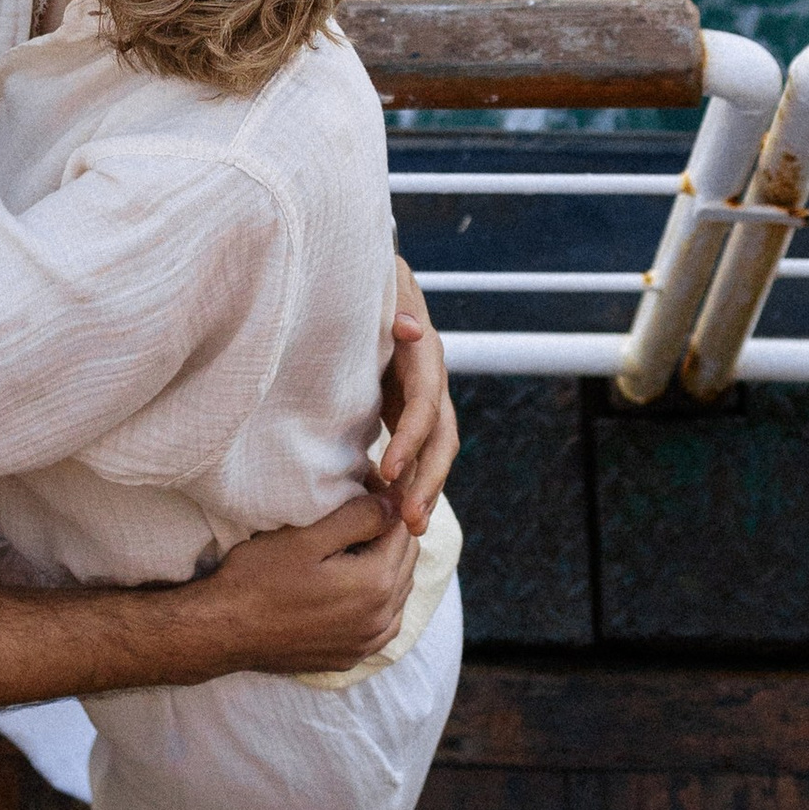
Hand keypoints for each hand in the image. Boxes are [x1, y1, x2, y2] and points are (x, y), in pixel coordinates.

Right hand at [196, 489, 414, 677]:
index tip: (366, 481)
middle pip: (406, 559)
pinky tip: (357, 581)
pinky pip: (384, 621)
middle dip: (390, 528)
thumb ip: (359, 517)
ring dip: (388, 561)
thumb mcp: (307, 537)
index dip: (387, 499)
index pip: (401, 529)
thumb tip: (396, 502)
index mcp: (375, 585)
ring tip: (357, 538)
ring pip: (399, 591)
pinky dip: (381, 596)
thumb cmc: (260, 577)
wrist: (224, 630)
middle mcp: (380, 619)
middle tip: (361, 504)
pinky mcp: (351, 655)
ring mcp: (366, 642)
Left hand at [371, 259, 458, 533]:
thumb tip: (410, 330)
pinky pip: (421, 451)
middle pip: (441, 438)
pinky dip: (414, 480)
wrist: (367, 280)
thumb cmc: (367, 283)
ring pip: (437, 451)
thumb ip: (393, 307)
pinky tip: (402, 512)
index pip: (425, 404)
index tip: (389, 472)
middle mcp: (431, 379)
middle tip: (410, 521)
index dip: (410, 439)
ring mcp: (425, 396)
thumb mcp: (380, 288)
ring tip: (412, 529)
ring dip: (427, 490)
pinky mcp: (409, 408)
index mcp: (423, 354)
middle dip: (428, 481)